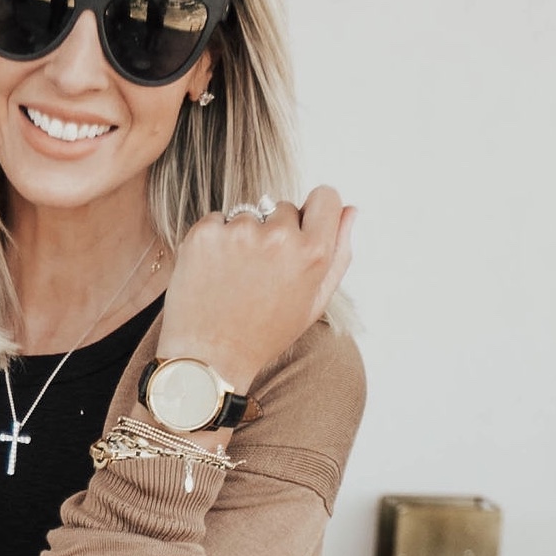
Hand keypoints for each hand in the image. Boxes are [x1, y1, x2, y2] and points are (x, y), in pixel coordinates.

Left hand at [154, 186, 355, 400]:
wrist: (207, 358)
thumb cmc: (263, 335)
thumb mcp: (313, 303)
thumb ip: (339, 254)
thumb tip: (350, 211)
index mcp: (312, 252)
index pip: (325, 197)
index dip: (314, 211)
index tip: (302, 226)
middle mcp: (278, 237)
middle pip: (283, 207)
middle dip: (274, 232)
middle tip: (259, 275)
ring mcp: (239, 232)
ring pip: (247, 214)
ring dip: (242, 237)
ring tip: (234, 278)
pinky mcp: (205, 233)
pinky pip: (215, 220)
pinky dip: (214, 240)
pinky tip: (213, 273)